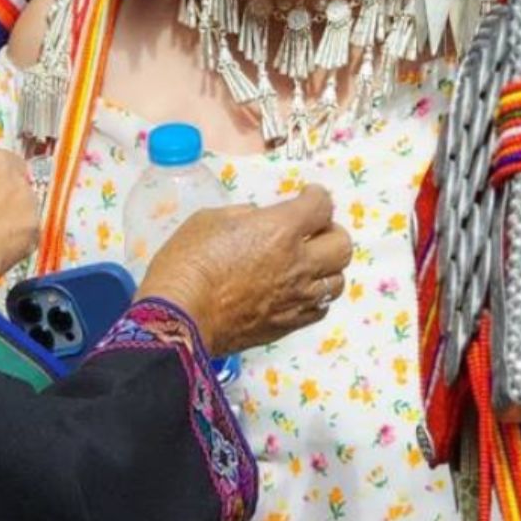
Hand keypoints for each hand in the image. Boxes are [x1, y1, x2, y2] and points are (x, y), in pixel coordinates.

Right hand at [137, 186, 351, 355]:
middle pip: (342, 245)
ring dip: (326, 268)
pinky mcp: (288, 325)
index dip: (316, 196)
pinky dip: (315, 296)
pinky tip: (296, 291)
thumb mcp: (210, 220)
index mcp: (281, 230)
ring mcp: (297, 298)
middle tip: (313, 231)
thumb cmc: (187, 261)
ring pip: (337, 281)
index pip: (322, 206)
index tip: (307, 196)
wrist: (179, 316)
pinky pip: (319, 309)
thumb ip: (244, 216)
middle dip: (330, 231)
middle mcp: (299, 264)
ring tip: (307, 264)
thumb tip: (259, 219)